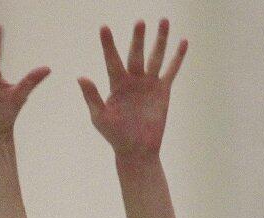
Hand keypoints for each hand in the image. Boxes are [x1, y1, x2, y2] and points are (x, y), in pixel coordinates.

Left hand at [78, 19, 187, 159]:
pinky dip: (177, 57)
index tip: (103, 27)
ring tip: (163, 21)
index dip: (108, 44)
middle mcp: (133, 80)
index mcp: (116, 84)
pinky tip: (183, 42)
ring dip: (160, 40)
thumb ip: (92, 96)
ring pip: (155, 57)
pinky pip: (171, 70)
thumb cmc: (115, 135)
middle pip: (135, 54)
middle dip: (138, 39)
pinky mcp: (162, 90)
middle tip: (139, 22)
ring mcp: (148, 84)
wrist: (136, 149)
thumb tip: (81, 77)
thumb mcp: (100, 116)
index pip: (111, 60)